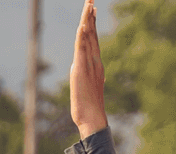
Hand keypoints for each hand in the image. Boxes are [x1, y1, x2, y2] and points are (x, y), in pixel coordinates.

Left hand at [68, 0, 106, 138]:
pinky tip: (82, 26)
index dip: (92, 23)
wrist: (92, 119)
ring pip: (88, 38)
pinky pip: (82, 50)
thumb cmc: (89, 108)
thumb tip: (80, 70)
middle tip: (90, 0)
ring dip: (87, 21)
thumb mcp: (86, 86)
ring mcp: (89, 65)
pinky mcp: (81, 70)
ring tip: (88, 5)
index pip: (93, 39)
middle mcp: (94, 61)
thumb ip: (85, 75)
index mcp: (95, 64)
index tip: (92, 9)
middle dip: (90, 16)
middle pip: (91, 34)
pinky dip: (82, 37)